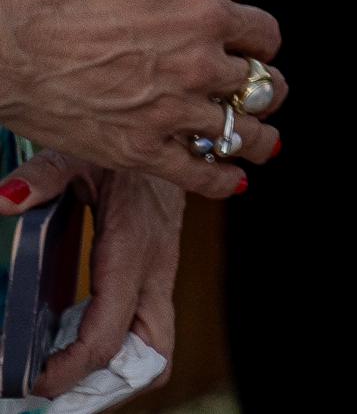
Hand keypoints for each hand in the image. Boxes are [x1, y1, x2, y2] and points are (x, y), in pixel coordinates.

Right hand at [0, 0, 281, 195]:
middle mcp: (197, 66)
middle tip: (262, 91)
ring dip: (257, 136)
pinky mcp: (136, 150)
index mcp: (205, 15)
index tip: (253, 44)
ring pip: (239, 131)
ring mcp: (169, 111)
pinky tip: (235, 181)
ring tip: (264, 140)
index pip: (265, 34)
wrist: (2, 47)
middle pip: (258, 82)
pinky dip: (222, 180)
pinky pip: (195, 173)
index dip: (262, 38)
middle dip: (265, 85)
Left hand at [26, 162, 177, 390]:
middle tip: (55, 395)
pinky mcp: (158, 275)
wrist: (176, 133)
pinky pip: (148, 330)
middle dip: (108, 388)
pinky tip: (75, 346)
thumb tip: (5, 201)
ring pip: (157, 349)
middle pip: (152, 357)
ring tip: (62, 379)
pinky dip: (120, 352)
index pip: (107, 336)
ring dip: (117, 374)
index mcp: (132, 252)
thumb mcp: (80, 156)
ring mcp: (161, 275)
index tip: (32, 382)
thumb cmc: (124, 146)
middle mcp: (155, 271)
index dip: (69, 371)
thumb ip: (42, 178)